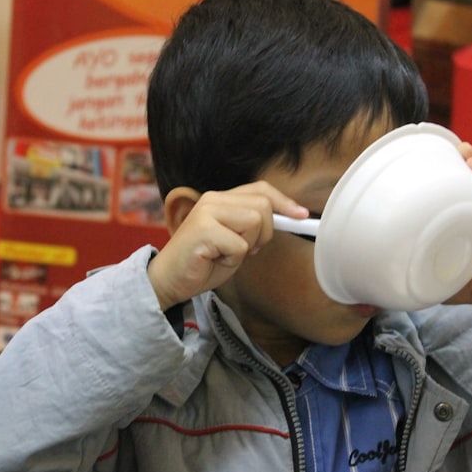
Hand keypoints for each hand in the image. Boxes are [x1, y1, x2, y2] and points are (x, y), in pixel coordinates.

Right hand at [148, 182, 307, 311]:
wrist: (168, 282)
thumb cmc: (202, 264)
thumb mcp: (234, 241)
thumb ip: (253, 226)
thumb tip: (291, 217)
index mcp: (220, 199)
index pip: (260, 190)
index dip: (284, 202)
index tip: (302, 216)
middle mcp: (213, 199)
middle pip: (263, 205)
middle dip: (265, 233)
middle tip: (248, 250)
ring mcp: (207, 212)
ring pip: (255, 221)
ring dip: (247, 246)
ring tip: (225, 255)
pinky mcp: (203, 229)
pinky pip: (240, 245)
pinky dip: (233, 259)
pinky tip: (214, 261)